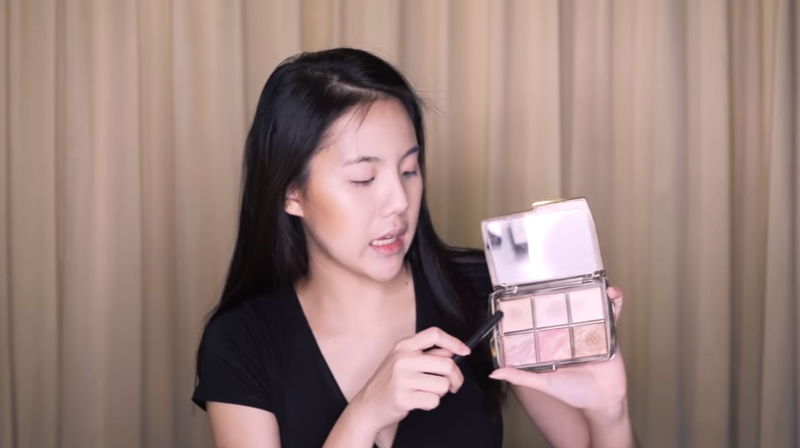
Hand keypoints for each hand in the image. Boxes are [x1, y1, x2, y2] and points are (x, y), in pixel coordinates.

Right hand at [349, 327, 470, 433]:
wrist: (367, 406)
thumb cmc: (388, 383)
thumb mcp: (403, 361)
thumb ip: (427, 354)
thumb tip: (451, 352)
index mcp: (403, 346)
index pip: (434, 334)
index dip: (454, 342)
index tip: (465, 351)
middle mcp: (402, 359)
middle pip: (447, 364)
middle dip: (455, 378)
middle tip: (453, 384)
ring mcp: (402, 379)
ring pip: (443, 385)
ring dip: (440, 392)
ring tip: (425, 392)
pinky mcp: (404, 398)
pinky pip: (434, 401)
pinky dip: (431, 404)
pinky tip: (418, 401)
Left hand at [489, 286, 627, 412]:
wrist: (603, 401)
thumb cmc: (574, 394)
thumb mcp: (544, 383)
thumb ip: (520, 377)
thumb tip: (494, 373)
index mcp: (556, 343)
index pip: (547, 320)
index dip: (542, 306)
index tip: (534, 291)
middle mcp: (572, 335)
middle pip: (569, 309)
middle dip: (567, 293)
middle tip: (563, 279)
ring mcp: (591, 333)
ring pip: (591, 308)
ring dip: (592, 293)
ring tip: (591, 282)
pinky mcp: (608, 334)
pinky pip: (612, 315)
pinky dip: (614, 303)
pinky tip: (612, 293)